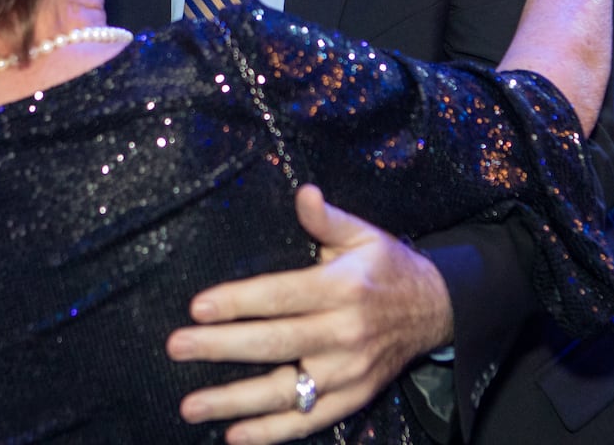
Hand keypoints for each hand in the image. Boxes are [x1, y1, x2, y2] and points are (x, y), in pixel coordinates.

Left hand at [166, 185, 450, 444]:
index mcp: (342, 288)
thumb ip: (327, 218)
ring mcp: (349, 371)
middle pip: (274, 343)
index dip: (238, 302)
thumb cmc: (387, 266)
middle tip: (176, 347)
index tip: (198, 308)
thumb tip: (303, 193)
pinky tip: (233, 434)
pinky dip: (271, 432)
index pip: (280, 296)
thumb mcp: (363, 233)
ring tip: (189, 405)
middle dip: (220, 347)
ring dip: (233, 400)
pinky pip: (308, 420)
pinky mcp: (354, 397)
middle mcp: (344, 332)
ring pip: (284, 391)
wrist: (437, 309)